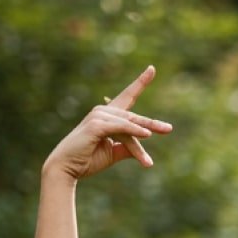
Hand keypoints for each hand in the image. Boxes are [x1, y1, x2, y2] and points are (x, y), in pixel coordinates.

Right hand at [42, 65, 172, 180]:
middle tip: (169, 129)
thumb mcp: (114, 153)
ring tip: (148, 162)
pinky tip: (147, 135)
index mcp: (109, 115)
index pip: (127, 96)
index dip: (140, 82)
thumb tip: (144, 146)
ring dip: (139, 145)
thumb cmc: (88, 159)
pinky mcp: (96, 125)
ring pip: (128, 127)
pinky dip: (134, 131)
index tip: (152, 69)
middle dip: (152, 124)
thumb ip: (129, 147)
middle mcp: (103, 111)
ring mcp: (98, 116)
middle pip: (133, 117)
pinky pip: (121, 127)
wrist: (68, 168)